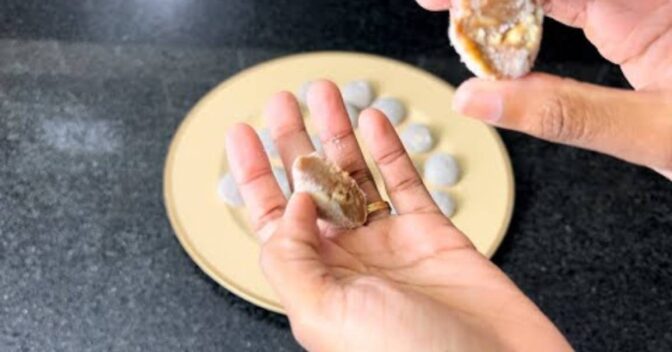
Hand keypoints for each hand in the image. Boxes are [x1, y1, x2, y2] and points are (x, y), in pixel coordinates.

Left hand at [226, 81, 571, 351]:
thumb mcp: (326, 313)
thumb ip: (293, 257)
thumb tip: (291, 205)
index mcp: (316, 280)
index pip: (272, 218)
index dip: (255, 174)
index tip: (242, 134)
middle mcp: (349, 259)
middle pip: (311, 186)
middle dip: (294, 142)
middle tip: (282, 103)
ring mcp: (390, 244)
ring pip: (356, 175)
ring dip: (338, 133)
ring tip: (324, 94)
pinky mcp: (432, 233)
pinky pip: (405, 181)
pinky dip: (389, 148)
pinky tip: (373, 120)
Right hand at [418, 0, 671, 178]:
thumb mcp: (654, 133)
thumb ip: (562, 114)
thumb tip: (479, 100)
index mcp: (653, 4)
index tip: (443, 1)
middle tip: (444, 8)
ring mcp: (635, 5)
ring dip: (502, 4)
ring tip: (460, 19)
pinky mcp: (629, 21)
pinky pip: (564, 6)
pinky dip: (525, 20)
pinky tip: (497, 29)